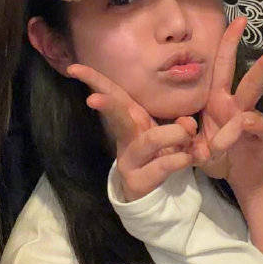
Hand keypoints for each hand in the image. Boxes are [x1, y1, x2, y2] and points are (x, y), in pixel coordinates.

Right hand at [68, 63, 195, 199]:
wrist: (153, 195)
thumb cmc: (159, 155)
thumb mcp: (170, 136)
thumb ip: (181, 125)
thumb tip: (188, 124)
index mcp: (131, 119)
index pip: (113, 94)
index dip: (94, 80)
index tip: (73, 68)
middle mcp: (126, 137)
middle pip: (117, 116)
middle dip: (107, 106)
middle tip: (92, 99)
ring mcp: (129, 160)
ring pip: (148, 141)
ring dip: (171, 134)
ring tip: (187, 133)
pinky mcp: (138, 181)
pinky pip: (161, 166)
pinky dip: (179, 159)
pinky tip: (189, 157)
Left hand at [193, 16, 262, 182]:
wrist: (241, 178)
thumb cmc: (217, 157)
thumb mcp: (194, 147)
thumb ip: (187, 138)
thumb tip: (187, 128)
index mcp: (218, 101)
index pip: (223, 66)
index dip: (228, 43)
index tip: (238, 20)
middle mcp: (236, 105)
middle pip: (248, 75)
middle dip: (260, 56)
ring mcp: (251, 120)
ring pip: (256, 92)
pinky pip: (253, 124)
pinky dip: (236, 131)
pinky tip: (225, 143)